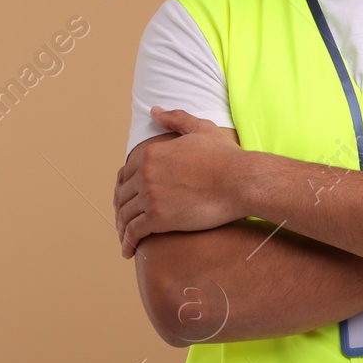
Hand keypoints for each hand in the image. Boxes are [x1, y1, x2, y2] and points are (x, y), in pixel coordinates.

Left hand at [115, 107, 245, 257]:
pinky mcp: (158, 217)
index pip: (124, 175)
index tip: (127, 201)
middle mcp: (145, 172)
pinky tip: (129, 251)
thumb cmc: (227, 157)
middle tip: (123, 223)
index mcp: (150, 153)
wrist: (242, 181)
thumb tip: (154, 111)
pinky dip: (127, 242)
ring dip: (122, 229)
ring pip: (125, 216)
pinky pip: (134, 232)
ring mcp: (150, 195)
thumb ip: (175, 119)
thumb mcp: (201, 130)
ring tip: (126, 240)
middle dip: (120, 210)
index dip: (123, 190)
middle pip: (121, 196)